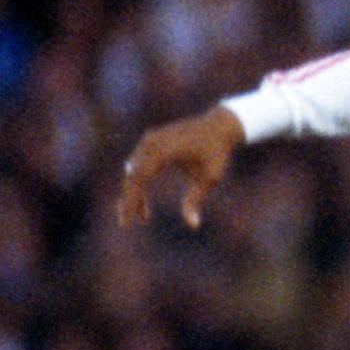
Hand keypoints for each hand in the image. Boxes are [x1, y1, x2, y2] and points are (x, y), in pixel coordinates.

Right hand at [116, 107, 244, 230]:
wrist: (221, 124)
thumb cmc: (217, 152)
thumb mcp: (209, 178)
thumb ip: (195, 200)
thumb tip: (193, 225)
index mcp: (165, 150)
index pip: (140, 178)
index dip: (131, 200)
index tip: (128, 220)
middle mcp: (153, 142)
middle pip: (133, 175)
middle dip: (130, 200)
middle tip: (129, 223)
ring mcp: (151, 139)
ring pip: (133, 171)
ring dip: (134, 193)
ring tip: (144, 217)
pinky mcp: (152, 140)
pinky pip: (138, 163)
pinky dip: (138, 182)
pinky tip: (143, 201)